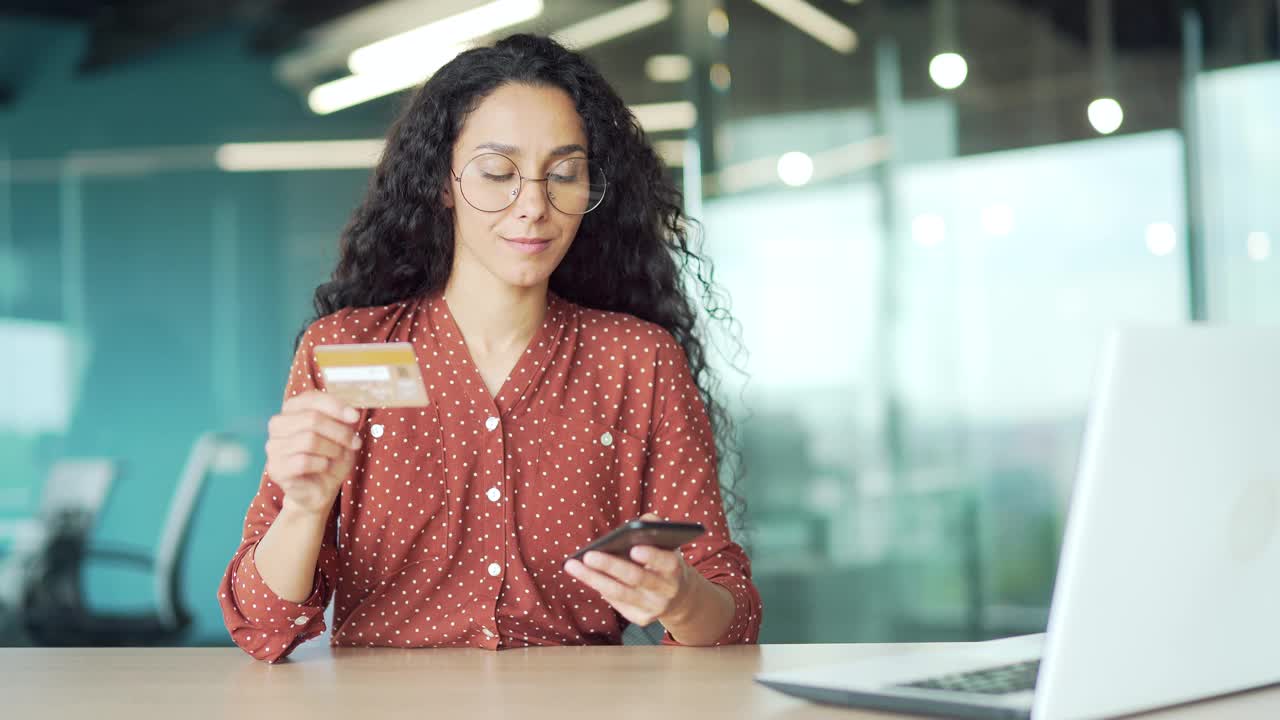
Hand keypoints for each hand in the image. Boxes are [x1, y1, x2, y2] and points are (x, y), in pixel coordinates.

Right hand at [265, 390, 361, 516]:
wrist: (320, 490)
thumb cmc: (330, 458)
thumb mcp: (341, 434)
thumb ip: (342, 419)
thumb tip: (350, 414)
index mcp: (292, 409)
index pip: (311, 398)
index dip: (336, 406)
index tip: (355, 417)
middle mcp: (278, 424)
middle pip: (312, 419)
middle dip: (340, 431)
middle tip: (355, 443)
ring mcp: (273, 446)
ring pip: (309, 440)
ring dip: (333, 449)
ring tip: (338, 456)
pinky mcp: (275, 467)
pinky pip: (303, 461)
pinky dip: (321, 464)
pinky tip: (324, 466)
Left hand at [563, 514, 700, 627]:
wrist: (679, 595)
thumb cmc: (664, 560)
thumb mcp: (667, 544)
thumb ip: (655, 527)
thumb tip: (641, 522)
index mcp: (675, 568)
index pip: (665, 562)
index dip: (651, 556)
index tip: (633, 548)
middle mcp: (667, 590)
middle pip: (636, 578)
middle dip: (610, 566)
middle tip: (588, 555)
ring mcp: (654, 607)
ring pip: (620, 593)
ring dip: (594, 579)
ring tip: (573, 566)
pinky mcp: (642, 619)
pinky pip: (617, 603)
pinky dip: (601, 589)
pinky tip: (588, 577)